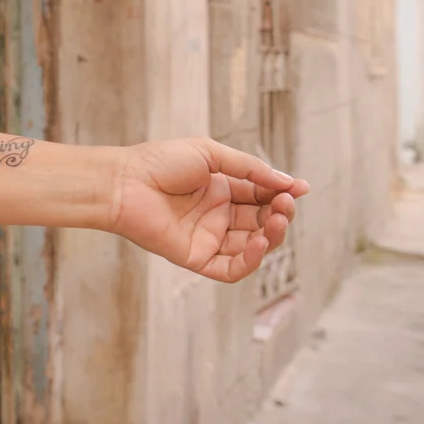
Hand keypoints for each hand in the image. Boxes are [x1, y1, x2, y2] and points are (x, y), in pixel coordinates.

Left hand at [107, 138, 309, 282]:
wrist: (124, 182)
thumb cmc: (159, 162)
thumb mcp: (210, 154)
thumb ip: (248, 168)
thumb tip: (288, 182)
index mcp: (221, 189)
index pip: (262, 196)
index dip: (282, 193)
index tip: (300, 188)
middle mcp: (217, 215)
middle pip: (262, 222)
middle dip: (280, 214)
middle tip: (286, 205)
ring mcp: (208, 237)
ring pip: (252, 246)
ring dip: (271, 237)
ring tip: (276, 222)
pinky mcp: (196, 257)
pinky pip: (230, 269)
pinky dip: (250, 261)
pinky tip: (260, 244)